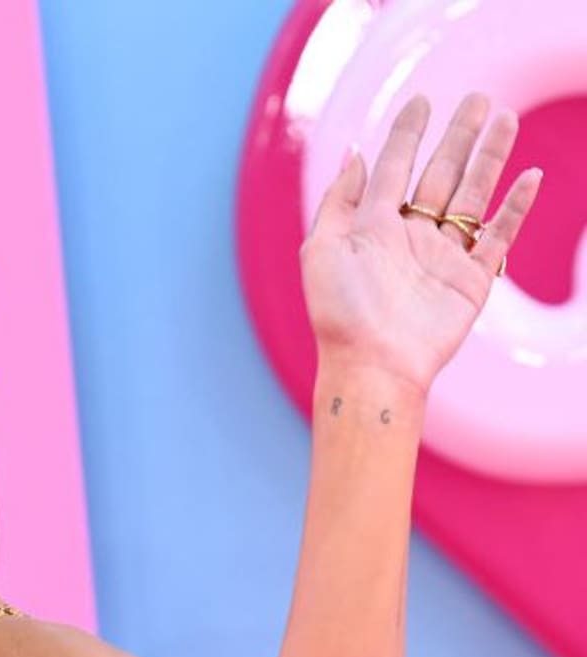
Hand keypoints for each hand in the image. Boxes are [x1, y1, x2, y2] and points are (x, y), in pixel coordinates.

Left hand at [301, 93, 542, 393]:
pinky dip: (515, 208)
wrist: (371, 363)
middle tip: (477, 97)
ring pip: (472, 195)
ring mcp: (443, 256)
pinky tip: (530, 177)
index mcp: (372, 225)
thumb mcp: (323, 246)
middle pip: (440, 174)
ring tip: (504, 119)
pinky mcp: (471, 280)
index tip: (421, 100)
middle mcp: (410, 236)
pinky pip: (498, 236)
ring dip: (489, 157)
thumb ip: (341, 197)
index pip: (393, 167)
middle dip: (457, 136)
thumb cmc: (339, 309)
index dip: (407, 134)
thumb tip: (355, 149)